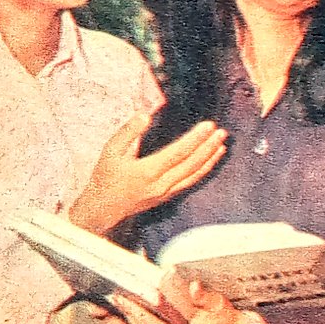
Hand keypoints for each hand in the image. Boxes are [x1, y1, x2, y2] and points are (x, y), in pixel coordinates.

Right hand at [69, 112, 227, 232]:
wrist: (101, 208)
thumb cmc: (105, 177)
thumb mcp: (110, 150)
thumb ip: (128, 132)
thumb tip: (145, 115)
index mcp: (147, 171)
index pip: (178, 152)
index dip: (196, 138)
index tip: (209, 125)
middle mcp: (160, 184)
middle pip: (191, 164)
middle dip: (208, 147)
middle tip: (221, 132)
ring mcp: (165, 193)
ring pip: (193, 176)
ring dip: (209, 159)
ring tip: (222, 145)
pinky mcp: (166, 197)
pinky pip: (189, 183)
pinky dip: (202, 171)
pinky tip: (209, 161)